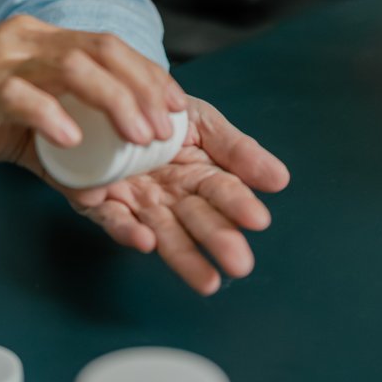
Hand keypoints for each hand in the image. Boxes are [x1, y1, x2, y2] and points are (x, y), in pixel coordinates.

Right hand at [0, 15, 185, 172]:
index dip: (148, 73)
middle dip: (142, 88)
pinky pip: (19, 96)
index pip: (107, 45)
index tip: (174, 107)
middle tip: (164, 129)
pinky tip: (71, 141)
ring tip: (136, 136)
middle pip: (100, 49)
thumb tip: (107, 174)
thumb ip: (58, 134)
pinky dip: (51, 115)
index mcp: (35, 40)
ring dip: (113, 100)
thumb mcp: (14, 118)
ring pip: (71, 66)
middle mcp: (21, 40)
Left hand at [12, 97, 290, 295]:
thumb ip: (237, 150)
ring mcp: (137, 203)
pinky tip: (144, 241)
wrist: (108, 99)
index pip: (224, 191)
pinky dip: (127, 232)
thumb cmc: (159, 112)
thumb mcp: (203, 121)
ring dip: (184, 257)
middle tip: (240, 263)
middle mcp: (171, 196)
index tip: (257, 219)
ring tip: (208, 282)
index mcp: (199, 175)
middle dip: (218, 240)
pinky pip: (113, 220)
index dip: (239, 204)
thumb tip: (281, 179)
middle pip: (198, 220)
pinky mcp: (100, 203)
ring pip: (163, 233)